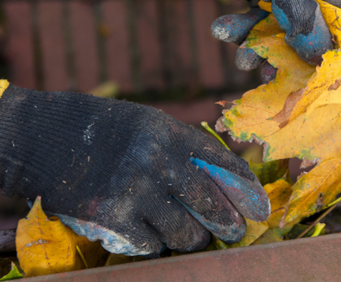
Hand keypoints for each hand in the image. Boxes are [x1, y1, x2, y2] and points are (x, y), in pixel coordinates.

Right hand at [0, 83, 268, 255]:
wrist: (47, 137)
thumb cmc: (109, 131)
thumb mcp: (152, 126)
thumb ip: (187, 151)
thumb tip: (228, 182)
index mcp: (170, 133)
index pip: (223, 165)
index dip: (247, 191)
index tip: (260, 210)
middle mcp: (155, 160)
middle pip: (209, 205)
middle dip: (228, 225)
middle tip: (234, 233)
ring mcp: (132, 190)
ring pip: (184, 233)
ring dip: (191, 239)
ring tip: (189, 234)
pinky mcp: (110, 217)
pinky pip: (151, 246)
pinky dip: (156, 245)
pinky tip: (151, 233)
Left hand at [159, 0, 340, 68]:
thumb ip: (302, 16)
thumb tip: (319, 54)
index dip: (334, 40)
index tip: (319, 68)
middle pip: (313, 23)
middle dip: (289, 48)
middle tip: (273, 73)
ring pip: (283, 25)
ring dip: (262, 43)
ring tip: (242, 61)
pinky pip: (263, 18)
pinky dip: (246, 29)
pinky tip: (224, 32)